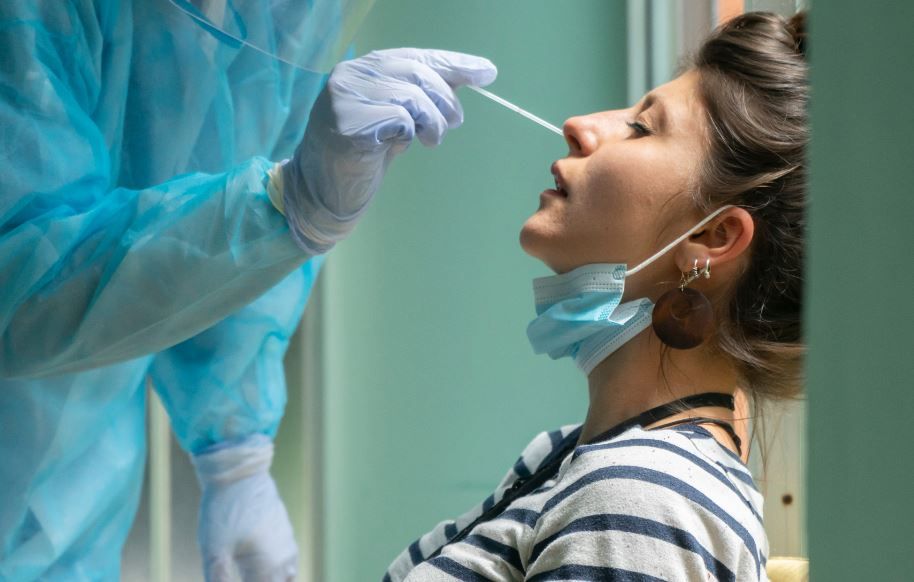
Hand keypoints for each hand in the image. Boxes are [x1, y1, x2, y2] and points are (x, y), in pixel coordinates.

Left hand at [193, 435, 296, 581]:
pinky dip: (275, 569)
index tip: (231, 576)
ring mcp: (287, 543)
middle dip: (263, 581)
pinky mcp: (285, 531)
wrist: (239, 472)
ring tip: (252, 571)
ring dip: (273, 579)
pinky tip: (259, 565)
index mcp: (268, 566)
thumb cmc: (224, 511)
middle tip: (242, 572)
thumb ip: (218, 580)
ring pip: (287, 576)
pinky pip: (287, 560)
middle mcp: (284, 557)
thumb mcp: (213, 551)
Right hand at [279, 48, 496, 252]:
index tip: (486, 72)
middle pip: (417, 72)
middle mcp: (351, 74)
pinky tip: (399, 147)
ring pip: (412, 95)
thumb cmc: (362, 157)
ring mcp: (346, 97)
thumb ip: (422, 97)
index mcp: (363, 68)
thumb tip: (473, 74)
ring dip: (433, 122)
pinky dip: (410, 134)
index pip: (415, 56)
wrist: (323, 194)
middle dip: (446, 99)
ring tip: (430, 141)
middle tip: (455, 122)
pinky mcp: (347, 123)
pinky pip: (399, 119)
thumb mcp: (397, 120)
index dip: (453, 63)